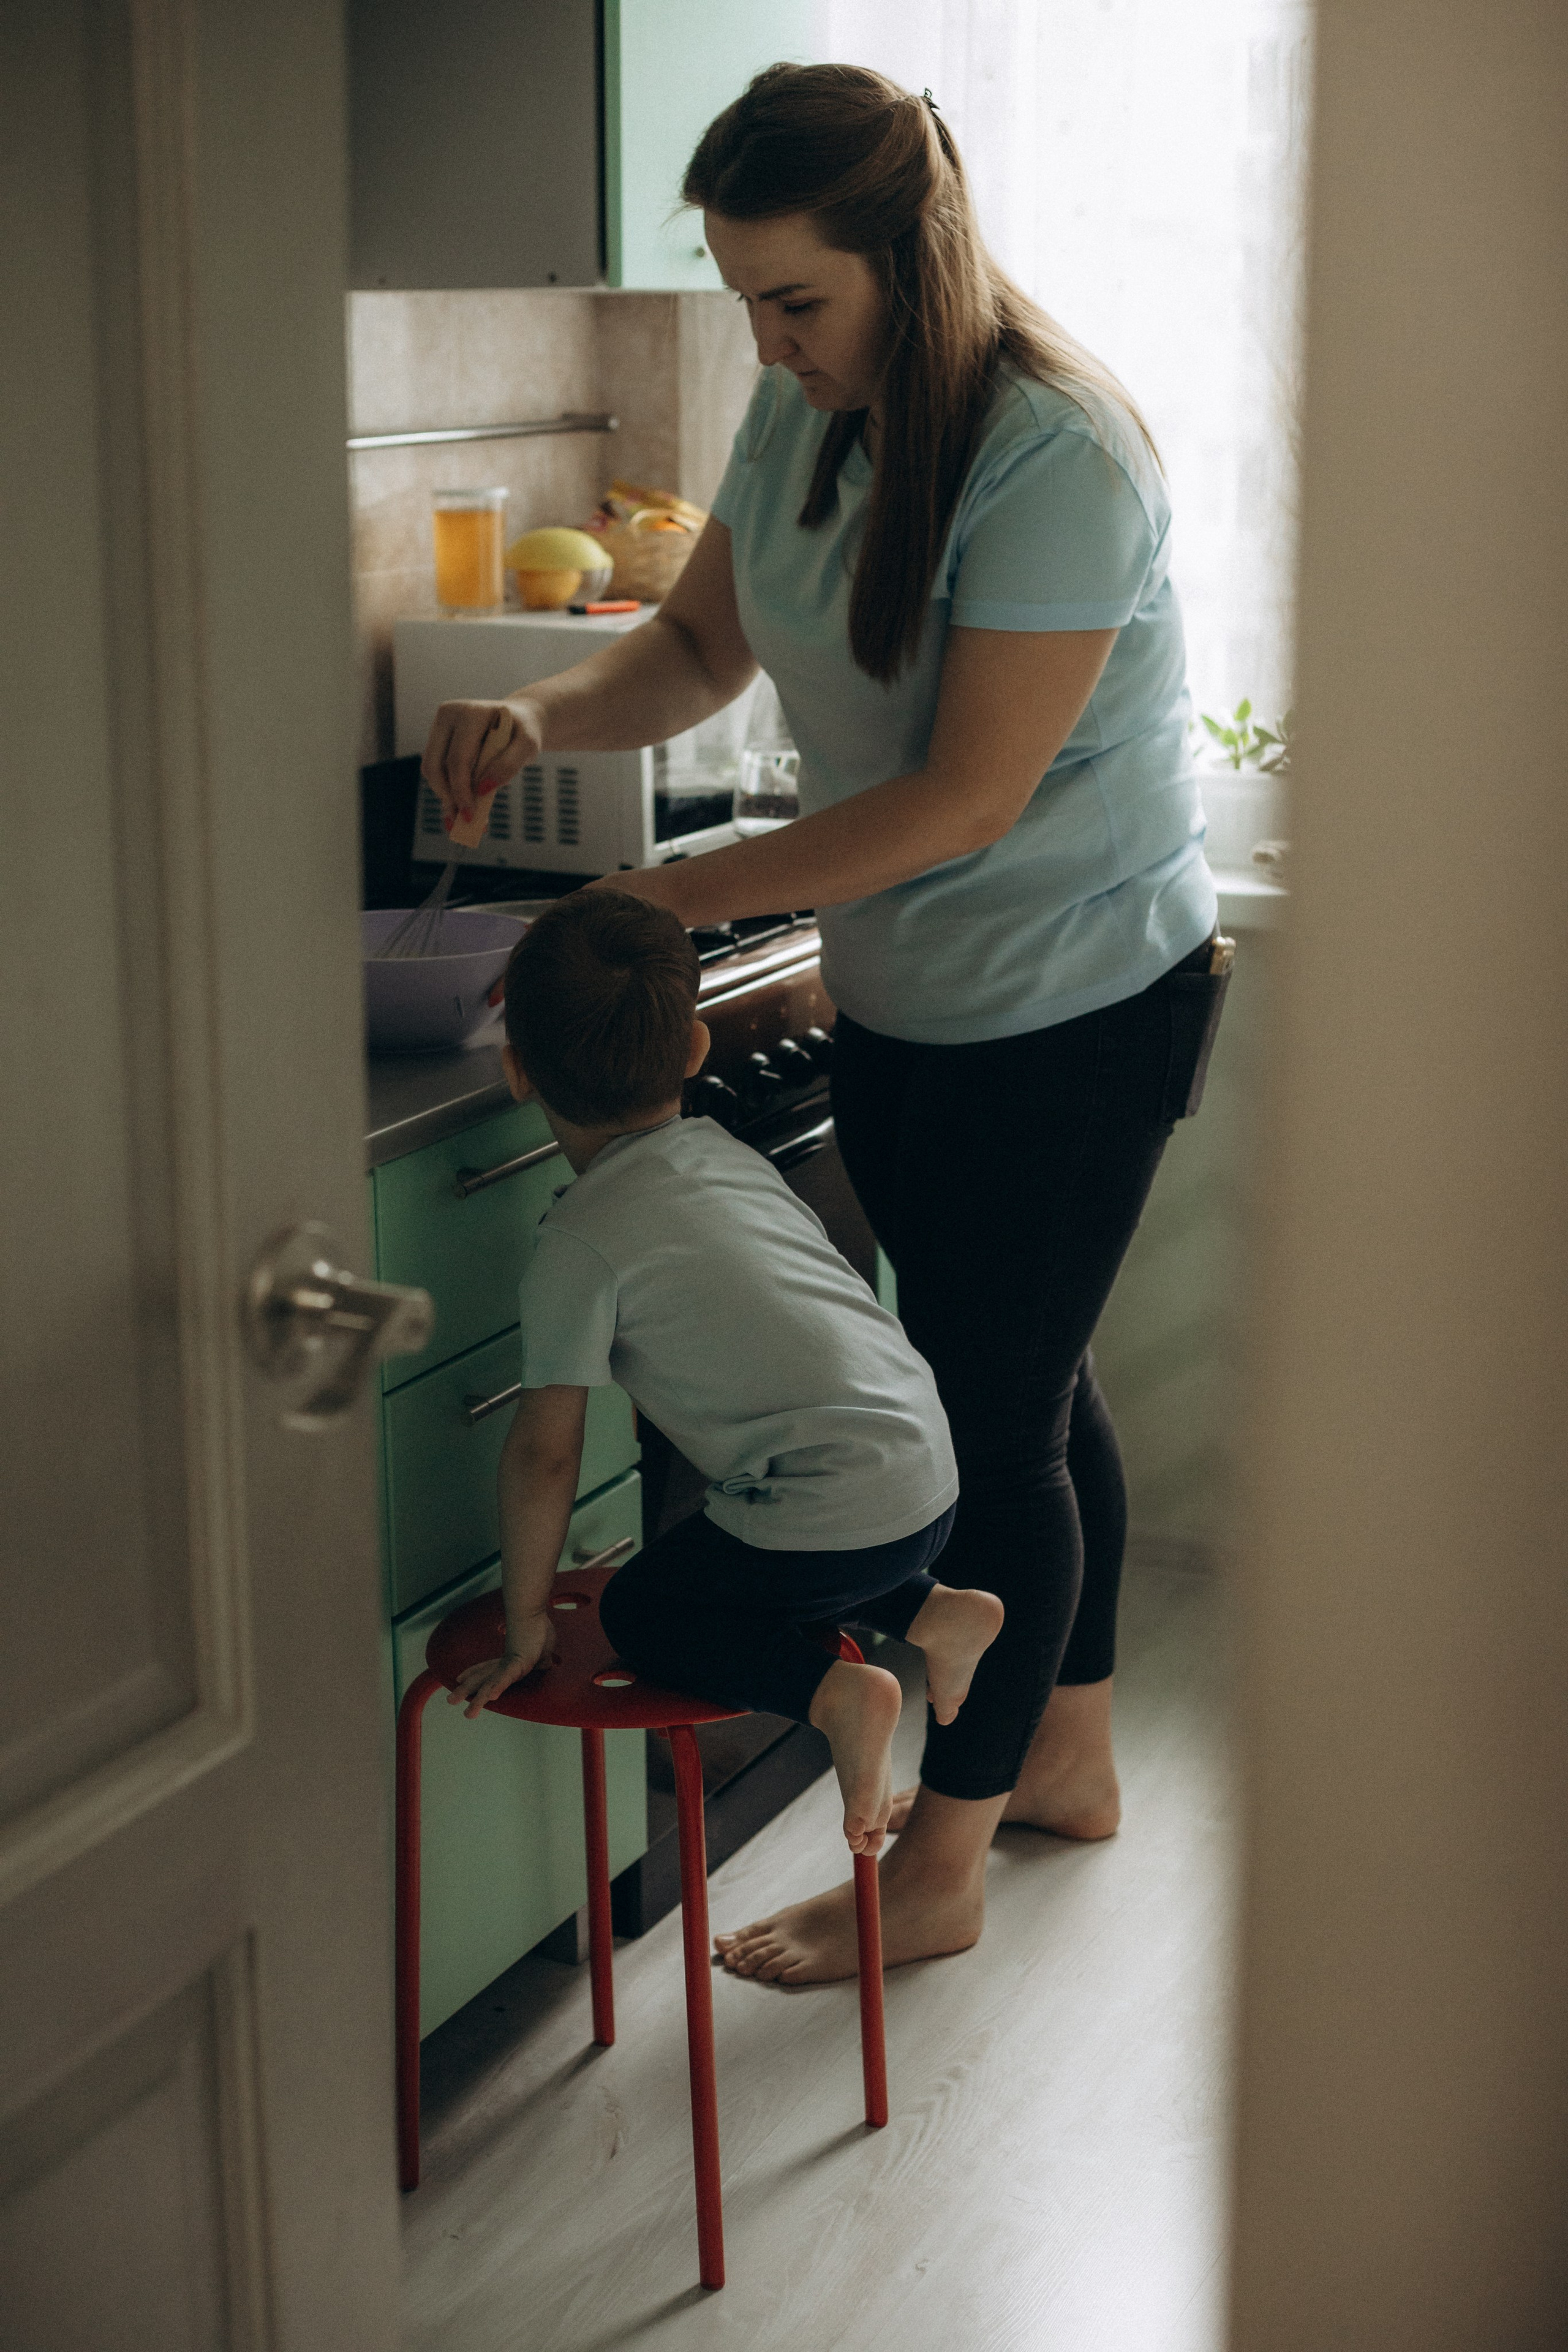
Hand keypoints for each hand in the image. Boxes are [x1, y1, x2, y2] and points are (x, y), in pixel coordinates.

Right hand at [422, 695, 542, 825]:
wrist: (518, 721)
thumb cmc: (524, 732)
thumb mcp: (528, 746)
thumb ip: (508, 765)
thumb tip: (482, 790)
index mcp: (471, 712)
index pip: (458, 758)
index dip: (461, 790)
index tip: (470, 815)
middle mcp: (449, 714)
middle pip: (435, 764)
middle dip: (448, 796)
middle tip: (462, 822)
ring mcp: (440, 726)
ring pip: (430, 769)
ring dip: (445, 797)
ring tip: (461, 820)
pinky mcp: (438, 739)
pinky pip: (435, 770)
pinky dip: (447, 791)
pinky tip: (461, 806)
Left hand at [447, 1611, 555, 1718]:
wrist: (533, 1611)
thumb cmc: (538, 1627)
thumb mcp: (543, 1651)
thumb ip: (542, 1660)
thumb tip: (547, 1664)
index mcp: (509, 1659)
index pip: (488, 1670)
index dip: (474, 1674)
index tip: (460, 1678)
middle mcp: (504, 1661)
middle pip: (482, 1679)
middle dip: (466, 1690)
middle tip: (450, 1700)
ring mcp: (509, 1663)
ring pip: (490, 1684)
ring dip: (479, 1699)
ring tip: (468, 1714)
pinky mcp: (518, 1662)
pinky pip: (506, 1678)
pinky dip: (498, 1687)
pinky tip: (491, 1697)